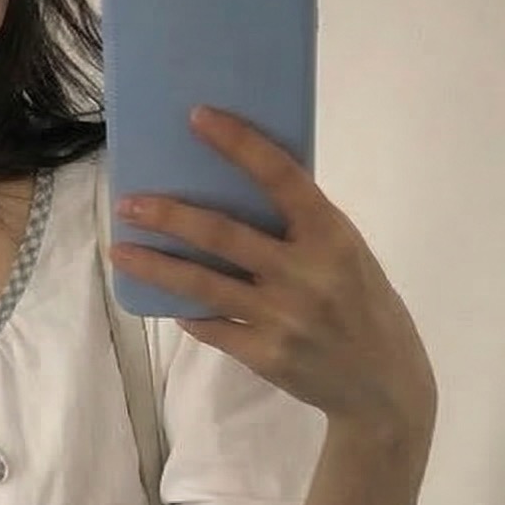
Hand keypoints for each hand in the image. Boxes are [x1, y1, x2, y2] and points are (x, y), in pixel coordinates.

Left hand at [110, 105, 436, 437]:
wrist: (383, 386)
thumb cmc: (364, 305)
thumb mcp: (348, 255)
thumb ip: (304, 229)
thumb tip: (240, 192)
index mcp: (332, 235)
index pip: (281, 177)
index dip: (239, 144)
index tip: (199, 118)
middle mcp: (306, 273)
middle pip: (223, 235)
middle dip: (170, 216)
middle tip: (128, 203)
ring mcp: (282, 317)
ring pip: (203, 285)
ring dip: (156, 266)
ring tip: (121, 251)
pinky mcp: (265, 354)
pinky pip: (212, 326)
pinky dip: (188, 312)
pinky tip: (167, 301)